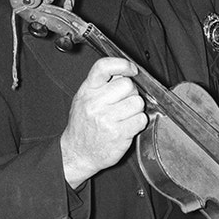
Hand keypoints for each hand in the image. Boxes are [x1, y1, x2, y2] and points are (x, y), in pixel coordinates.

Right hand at [60, 57, 146, 187]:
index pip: (104, 67)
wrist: (77, 154)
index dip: (122, 64)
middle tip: (123, 103)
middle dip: (131, 93)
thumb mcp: (84, 100)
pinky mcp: (119, 134)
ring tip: (125, 116)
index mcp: (87, 91)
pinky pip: (141, 119)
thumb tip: (126, 73)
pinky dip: (138, 123)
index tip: (132, 69)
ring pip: (137, 102)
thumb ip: (102, 85)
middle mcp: (95, 103)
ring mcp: (107, 119)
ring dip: (136, 109)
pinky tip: (128, 127)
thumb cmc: (83, 126)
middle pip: (128, 85)